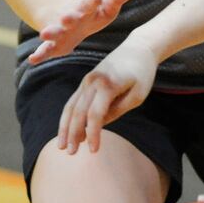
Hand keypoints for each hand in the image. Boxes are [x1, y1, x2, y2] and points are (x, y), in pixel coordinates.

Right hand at [28, 0, 133, 64]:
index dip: (92, 2)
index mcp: (85, 9)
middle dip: (69, 18)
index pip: (89, 4)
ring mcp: (60, 31)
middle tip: (68, 18)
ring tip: (44, 34)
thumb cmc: (92, 13)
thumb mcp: (105, 7)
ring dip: (51, 32)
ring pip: (54, 32)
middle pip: (70, 17)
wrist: (67, 19)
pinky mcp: (53, 45)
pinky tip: (33, 59)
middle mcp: (70, 19)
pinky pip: (45, 50)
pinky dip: (39, 54)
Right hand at [56, 37, 158, 152]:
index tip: (94, 151)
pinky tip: (67, 131)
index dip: (93, 134)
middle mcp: (92, 82)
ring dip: (65, 127)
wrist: (138, 49)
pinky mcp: (86, 82)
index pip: (95, 114)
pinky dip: (68, 117)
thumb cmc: (142, 73)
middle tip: (70, 153)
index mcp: (107, 84)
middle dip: (73, 134)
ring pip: (70, 106)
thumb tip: (99, 125)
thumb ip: (118, 110)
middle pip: (78, 111)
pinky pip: (73, 101)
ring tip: (62, 146)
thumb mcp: (137, 95)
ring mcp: (86, 81)